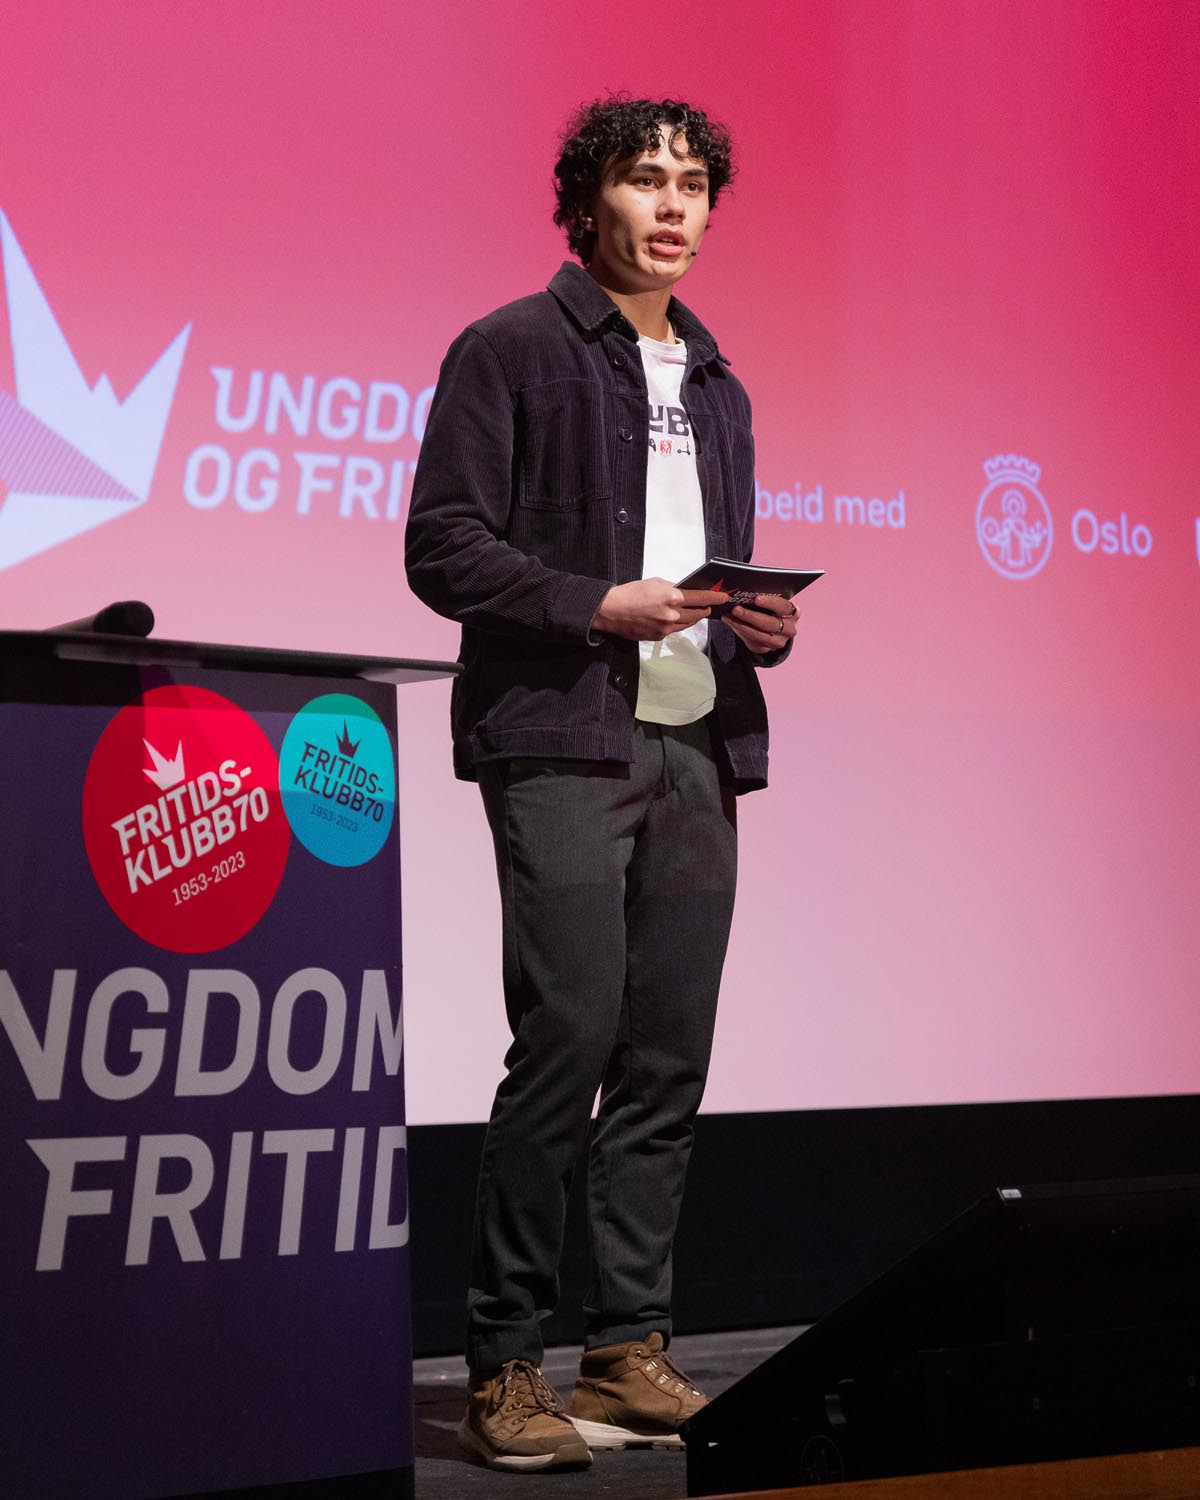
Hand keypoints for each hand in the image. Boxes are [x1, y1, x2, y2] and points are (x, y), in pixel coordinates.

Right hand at [591, 578, 728, 641]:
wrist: (611, 611)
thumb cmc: (630, 593)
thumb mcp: (655, 583)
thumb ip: (673, 588)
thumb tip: (686, 592)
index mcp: (672, 597)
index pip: (700, 597)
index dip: (714, 597)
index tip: (723, 597)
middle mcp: (672, 614)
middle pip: (698, 614)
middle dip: (705, 609)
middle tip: (709, 605)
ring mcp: (666, 628)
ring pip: (688, 624)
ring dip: (694, 618)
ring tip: (696, 612)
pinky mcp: (659, 637)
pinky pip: (675, 630)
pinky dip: (679, 624)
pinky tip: (677, 619)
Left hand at [725, 593, 798, 653]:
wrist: (771, 629)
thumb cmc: (770, 610)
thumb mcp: (772, 603)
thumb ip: (764, 599)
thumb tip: (746, 592)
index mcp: (792, 612)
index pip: (783, 606)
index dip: (770, 602)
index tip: (756, 599)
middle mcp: (789, 629)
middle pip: (770, 624)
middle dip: (751, 616)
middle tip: (736, 609)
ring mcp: (779, 641)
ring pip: (760, 635)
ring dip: (742, 625)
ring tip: (729, 617)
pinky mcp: (767, 649)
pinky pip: (752, 641)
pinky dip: (740, 631)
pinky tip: (731, 623)